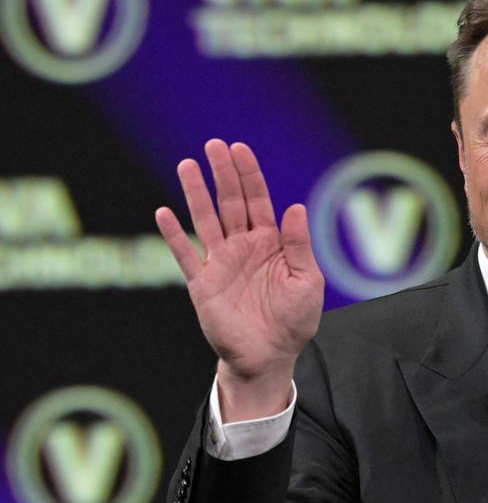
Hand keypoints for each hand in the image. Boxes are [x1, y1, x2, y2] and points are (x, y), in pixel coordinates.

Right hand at [156, 139, 323, 416]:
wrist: (269, 357)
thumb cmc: (293, 322)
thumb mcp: (307, 282)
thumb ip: (299, 246)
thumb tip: (295, 207)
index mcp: (271, 244)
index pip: (258, 201)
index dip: (249, 175)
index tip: (240, 149)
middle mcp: (244, 248)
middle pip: (230, 203)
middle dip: (223, 174)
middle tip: (213, 145)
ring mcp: (221, 263)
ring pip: (206, 220)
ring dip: (196, 193)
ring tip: (186, 165)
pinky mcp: (203, 284)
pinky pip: (185, 255)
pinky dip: (174, 236)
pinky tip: (164, 213)